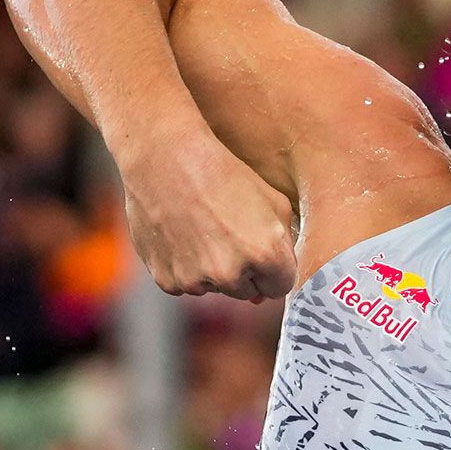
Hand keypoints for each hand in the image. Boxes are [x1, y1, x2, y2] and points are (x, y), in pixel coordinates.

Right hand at [119, 125, 297, 299]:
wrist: (166, 157)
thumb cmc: (223, 173)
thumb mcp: (274, 202)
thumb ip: (284, 247)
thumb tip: (269, 289)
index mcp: (265, 256)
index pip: (279, 287)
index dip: (273, 269)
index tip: (260, 250)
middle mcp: (231, 275)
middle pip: (247, 291)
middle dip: (244, 270)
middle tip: (227, 232)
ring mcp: (196, 281)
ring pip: (215, 288)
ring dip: (212, 269)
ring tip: (202, 229)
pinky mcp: (167, 279)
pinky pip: (184, 285)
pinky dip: (184, 267)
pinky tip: (181, 236)